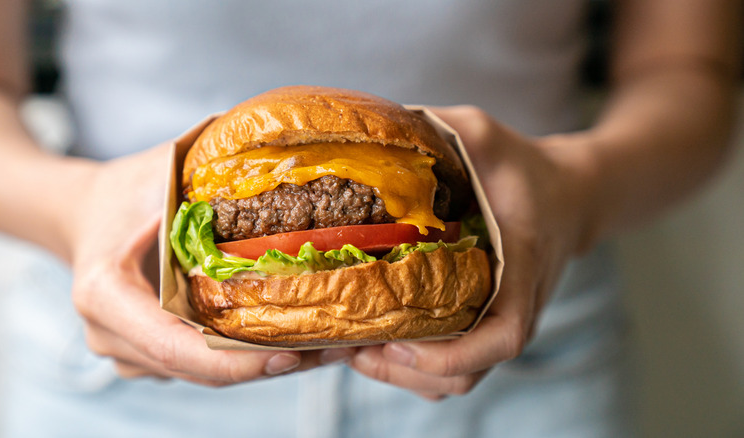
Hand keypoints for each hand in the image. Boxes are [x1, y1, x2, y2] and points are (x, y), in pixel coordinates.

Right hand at [67, 144, 352, 385]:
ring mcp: (126, 352)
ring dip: (263, 364)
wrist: (87, 214)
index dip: (237, 359)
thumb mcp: (161, 171)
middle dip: (268, 364)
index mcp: (105, 294)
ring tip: (324, 345)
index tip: (292, 353)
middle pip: (199, 369)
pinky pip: (200, 365)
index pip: (176, 347)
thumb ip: (212, 170)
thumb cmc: (125, 190)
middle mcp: (109, 335)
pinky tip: (291, 338)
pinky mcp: (146, 356)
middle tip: (332, 349)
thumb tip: (284, 152)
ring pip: (204, 374)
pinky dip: (245, 355)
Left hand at [350, 106, 596, 398]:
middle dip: (402, 372)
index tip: (399, 344)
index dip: (449, 356)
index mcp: (520, 272)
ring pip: (452, 382)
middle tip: (353, 348)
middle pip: (462, 377)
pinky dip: (413, 370)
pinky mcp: (487, 326)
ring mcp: (500, 324)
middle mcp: (514, 311)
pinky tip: (379, 342)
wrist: (570, 197)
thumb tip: (378, 124)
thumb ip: (441, 127)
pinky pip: (452, 370)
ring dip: (402, 376)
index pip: (501, 339)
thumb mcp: (487, 135)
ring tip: (356, 350)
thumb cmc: (527, 168)